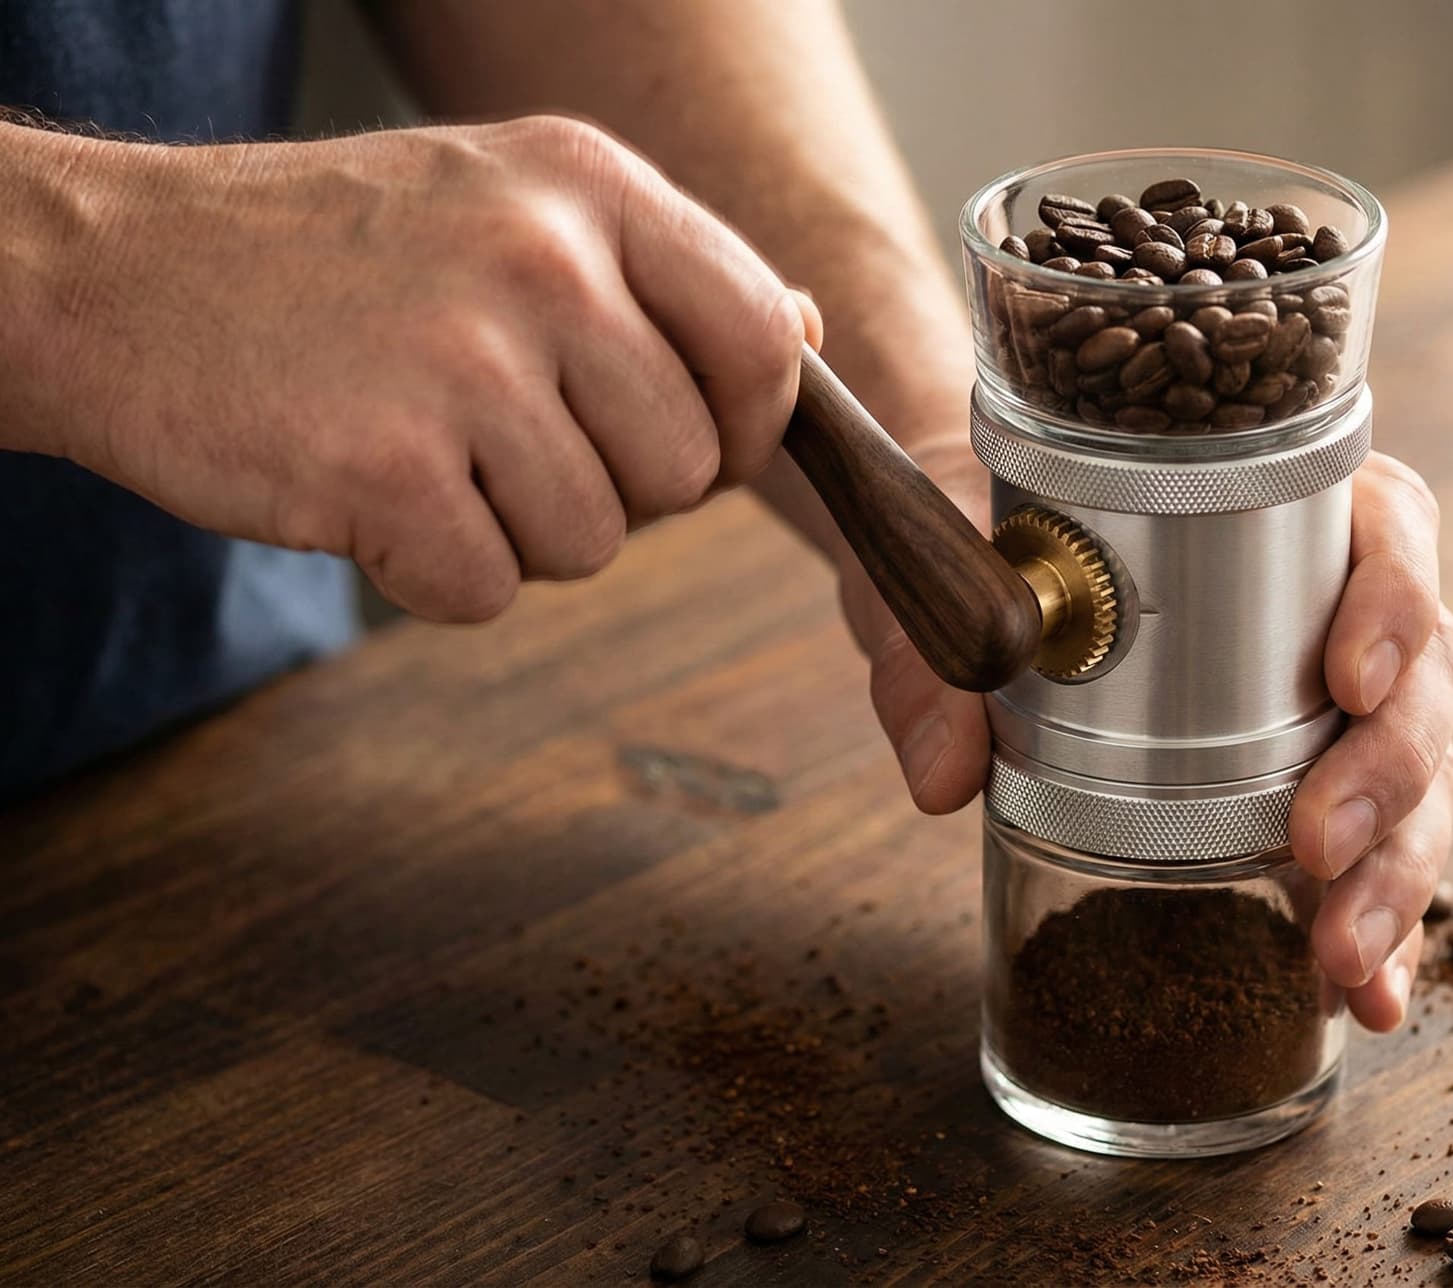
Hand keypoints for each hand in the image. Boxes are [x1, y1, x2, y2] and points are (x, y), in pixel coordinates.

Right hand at [10, 116, 820, 620]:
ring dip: (515, 531)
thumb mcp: (509, 202)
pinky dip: (430, 571)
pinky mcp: (385, 461)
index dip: (744, 426)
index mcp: (590, 186)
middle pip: (687, 470)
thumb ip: (663, 274)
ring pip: (596, 541)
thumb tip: (801, 335)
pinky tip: (368, 493)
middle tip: (500, 438)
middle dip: (611, 489)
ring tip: (423, 449)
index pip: (762, 341)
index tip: (688, 444)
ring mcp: (465, 358)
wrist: (115, 272)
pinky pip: (489, 587)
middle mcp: (544, 258)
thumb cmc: (329, 255)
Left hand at [844, 448, 1452, 1034]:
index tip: (1348, 679)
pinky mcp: (1302, 783)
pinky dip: (1383, 924)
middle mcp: (1328, 600)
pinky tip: (1371, 996)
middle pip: (1421, 676)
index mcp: (1278, 504)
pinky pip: (1372, 851)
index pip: (1390, 527)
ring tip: (1348, 960)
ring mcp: (1327, 700)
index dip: (1393, 603)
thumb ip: (934, 650)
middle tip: (1319, 850)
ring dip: (1397, 871)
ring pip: (1417, 775)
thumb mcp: (941, 561)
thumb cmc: (975, 527)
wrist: (955, 549)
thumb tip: (944, 774)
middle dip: (1388, 775)